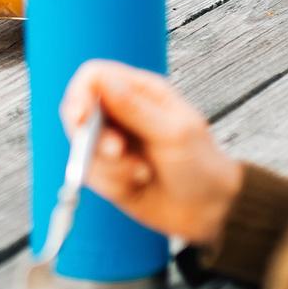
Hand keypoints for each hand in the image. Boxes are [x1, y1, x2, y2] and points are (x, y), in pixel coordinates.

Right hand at [59, 61, 242, 249]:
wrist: (210, 212)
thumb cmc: (201, 166)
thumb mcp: (173, 133)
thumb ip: (134, 108)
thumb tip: (102, 81)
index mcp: (142, 92)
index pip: (94, 77)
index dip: (81, 94)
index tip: (81, 118)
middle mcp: (122, 114)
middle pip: (77, 110)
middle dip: (91, 136)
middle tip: (118, 152)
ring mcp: (113, 143)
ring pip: (82, 146)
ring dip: (109, 165)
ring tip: (141, 173)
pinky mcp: (109, 172)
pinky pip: (91, 174)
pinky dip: (113, 182)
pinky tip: (138, 183)